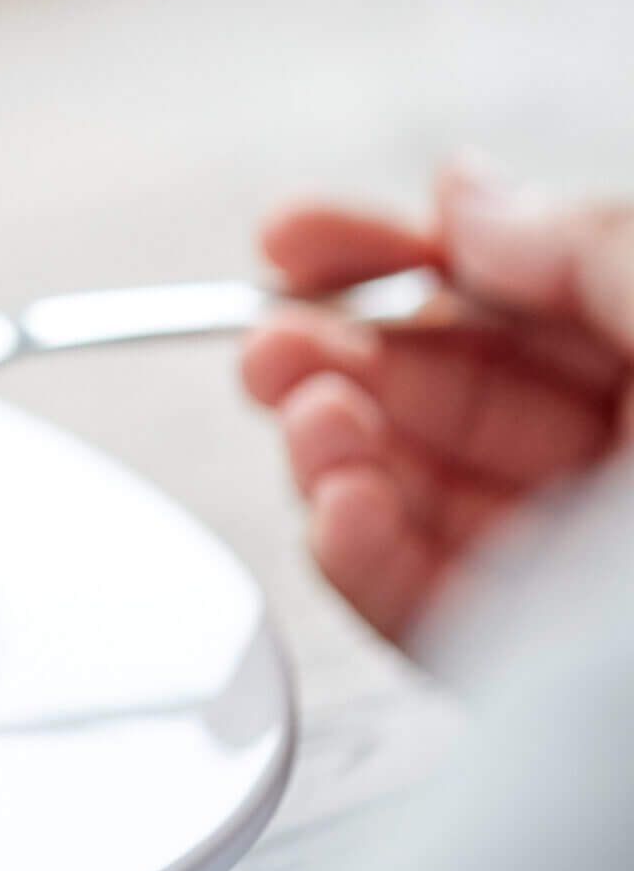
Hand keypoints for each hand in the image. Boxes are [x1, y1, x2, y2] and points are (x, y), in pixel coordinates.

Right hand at [241, 161, 632, 643]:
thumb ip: (597, 247)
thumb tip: (470, 199)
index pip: (520, 287)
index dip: (400, 252)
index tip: (296, 238)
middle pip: (449, 385)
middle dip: (341, 354)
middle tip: (272, 344)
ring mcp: (583, 574)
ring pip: (418, 491)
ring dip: (334, 449)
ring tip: (313, 425)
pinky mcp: (533, 671)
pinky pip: (419, 603)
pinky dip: (357, 551)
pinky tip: (343, 506)